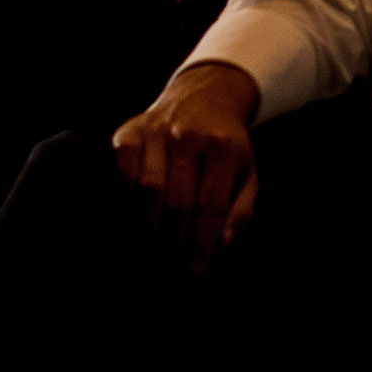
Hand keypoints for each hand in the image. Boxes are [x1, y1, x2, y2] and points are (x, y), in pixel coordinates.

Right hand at [111, 62, 261, 271]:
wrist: (200, 99)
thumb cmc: (224, 147)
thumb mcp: (246, 173)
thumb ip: (240, 210)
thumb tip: (222, 245)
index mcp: (225, 146)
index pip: (211, 206)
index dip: (202, 244)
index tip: (194, 272)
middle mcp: (191, 134)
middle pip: (179, 202)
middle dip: (175, 244)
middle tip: (171, 271)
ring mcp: (158, 130)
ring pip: (149, 190)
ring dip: (150, 229)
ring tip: (154, 254)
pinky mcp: (131, 130)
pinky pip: (125, 172)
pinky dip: (129, 199)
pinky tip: (138, 219)